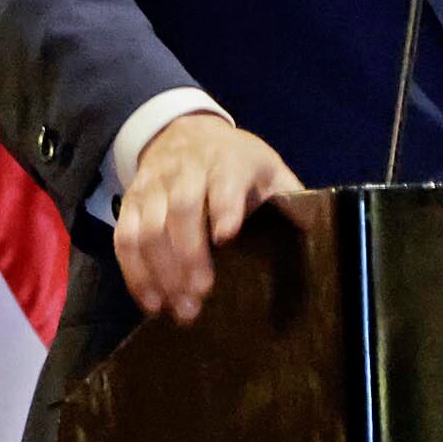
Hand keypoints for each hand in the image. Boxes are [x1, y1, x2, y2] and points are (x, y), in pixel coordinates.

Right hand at [114, 110, 301, 324]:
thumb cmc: (236, 163)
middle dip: (188, 254)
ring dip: (161, 272)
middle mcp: (186, 170)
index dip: (225, 208)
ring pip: (148, 227)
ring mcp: (154, 186)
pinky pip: (124, 238)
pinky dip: (134, 273)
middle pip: (182, 208)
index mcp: (228, 161)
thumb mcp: (268, 169)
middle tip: (199, 295)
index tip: (228, 238)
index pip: (225, 181)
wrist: (183, 132)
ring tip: (179, 309)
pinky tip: (152, 302)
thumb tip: (317, 238)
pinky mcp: (131, 203)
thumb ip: (287, 199)